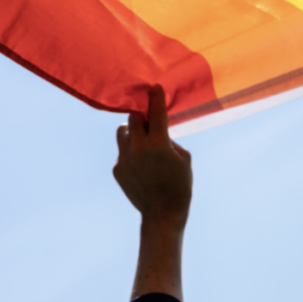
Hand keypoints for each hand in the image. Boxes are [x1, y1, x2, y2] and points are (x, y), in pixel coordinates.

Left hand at [113, 85, 192, 225]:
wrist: (162, 214)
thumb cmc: (180, 185)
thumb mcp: (184, 159)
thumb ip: (170, 140)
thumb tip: (159, 133)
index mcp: (158, 144)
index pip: (155, 113)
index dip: (155, 97)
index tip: (154, 88)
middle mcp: (138, 148)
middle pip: (133, 118)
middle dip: (142, 117)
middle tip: (150, 123)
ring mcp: (125, 159)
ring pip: (122, 132)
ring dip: (132, 132)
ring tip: (142, 141)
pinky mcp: (117, 169)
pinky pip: (122, 151)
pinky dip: (131, 152)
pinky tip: (141, 165)